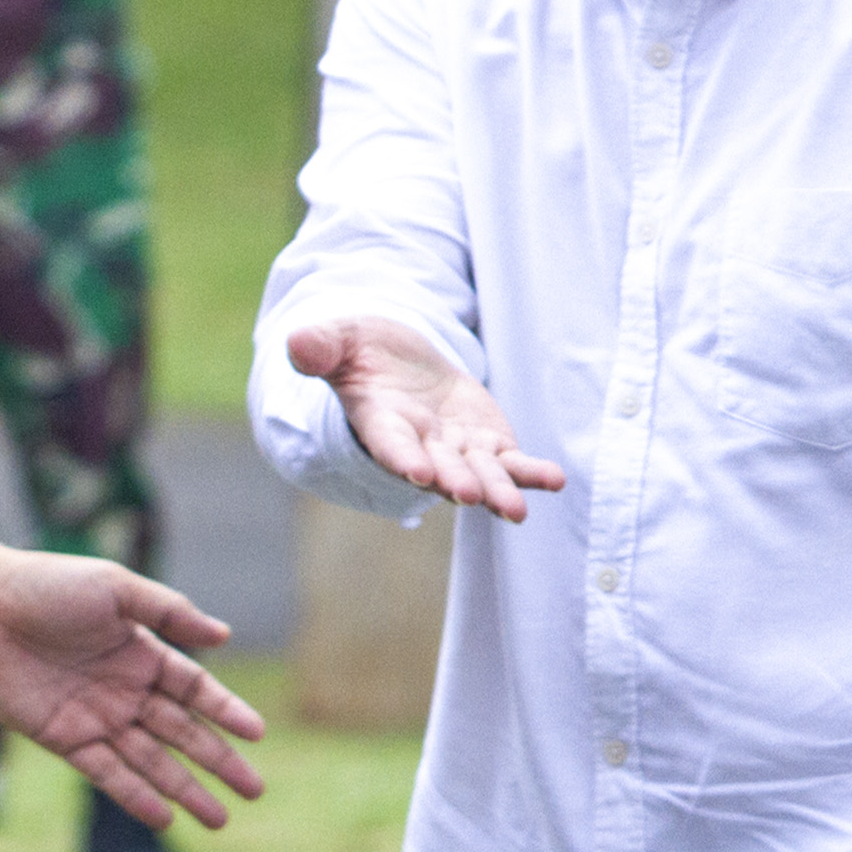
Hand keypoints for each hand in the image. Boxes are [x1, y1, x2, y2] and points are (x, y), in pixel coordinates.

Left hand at [0, 542, 268, 829]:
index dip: (227, 712)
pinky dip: (134, 796)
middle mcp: (125, 692)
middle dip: (219, 762)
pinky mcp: (62, 739)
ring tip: (219, 819)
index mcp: (143, 653)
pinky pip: (105, 774)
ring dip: (185, 791)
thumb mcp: (116, 589)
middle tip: (254, 791)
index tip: (259, 734)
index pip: (197, 691)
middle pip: (183, 735)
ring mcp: (95, 719)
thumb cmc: (47, 585)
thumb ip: (170, 613)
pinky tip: (164, 818)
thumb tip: (225, 635)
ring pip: (151, 763)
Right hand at [287, 316, 565, 519]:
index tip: (416, 472)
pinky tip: (555, 480)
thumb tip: (296, 343)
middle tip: (468, 496)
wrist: (395, 360)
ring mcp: (456, 448)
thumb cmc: (360, 350)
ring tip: (516, 511)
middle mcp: (419, 445)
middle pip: (439, 468)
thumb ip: (321, 346)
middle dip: (453, 481)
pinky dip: (530, 472)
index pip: (390, 444)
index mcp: (381, 421)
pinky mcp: (486, 442)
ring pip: (479, 474)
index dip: (402, 457)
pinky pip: (511, 461)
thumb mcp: (339, 340)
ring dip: (497, 491)